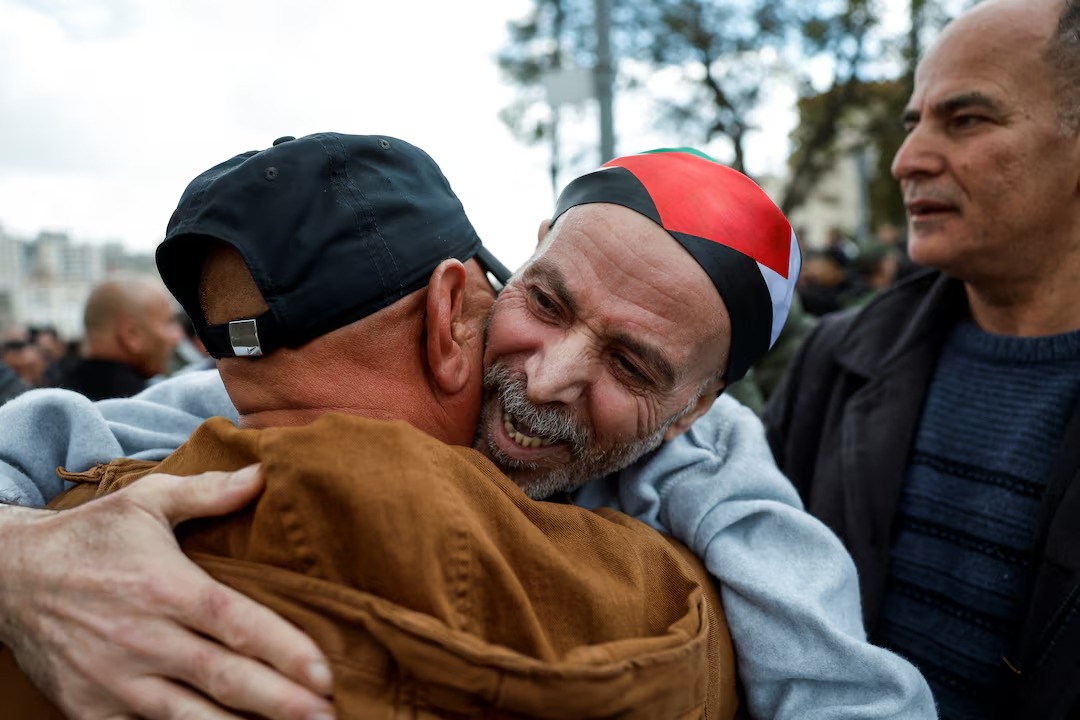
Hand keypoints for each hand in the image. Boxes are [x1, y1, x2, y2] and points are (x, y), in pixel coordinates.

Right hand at [0, 465, 334, 719]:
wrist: (10, 577)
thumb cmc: (92, 536)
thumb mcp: (147, 501)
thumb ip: (209, 492)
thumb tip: (265, 474)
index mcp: (166, 586)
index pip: (237, 624)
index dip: (284, 651)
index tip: (326, 673)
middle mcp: (144, 638)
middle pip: (225, 678)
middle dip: (281, 702)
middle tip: (327, 716)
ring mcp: (116, 680)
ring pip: (191, 718)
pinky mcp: (92, 709)